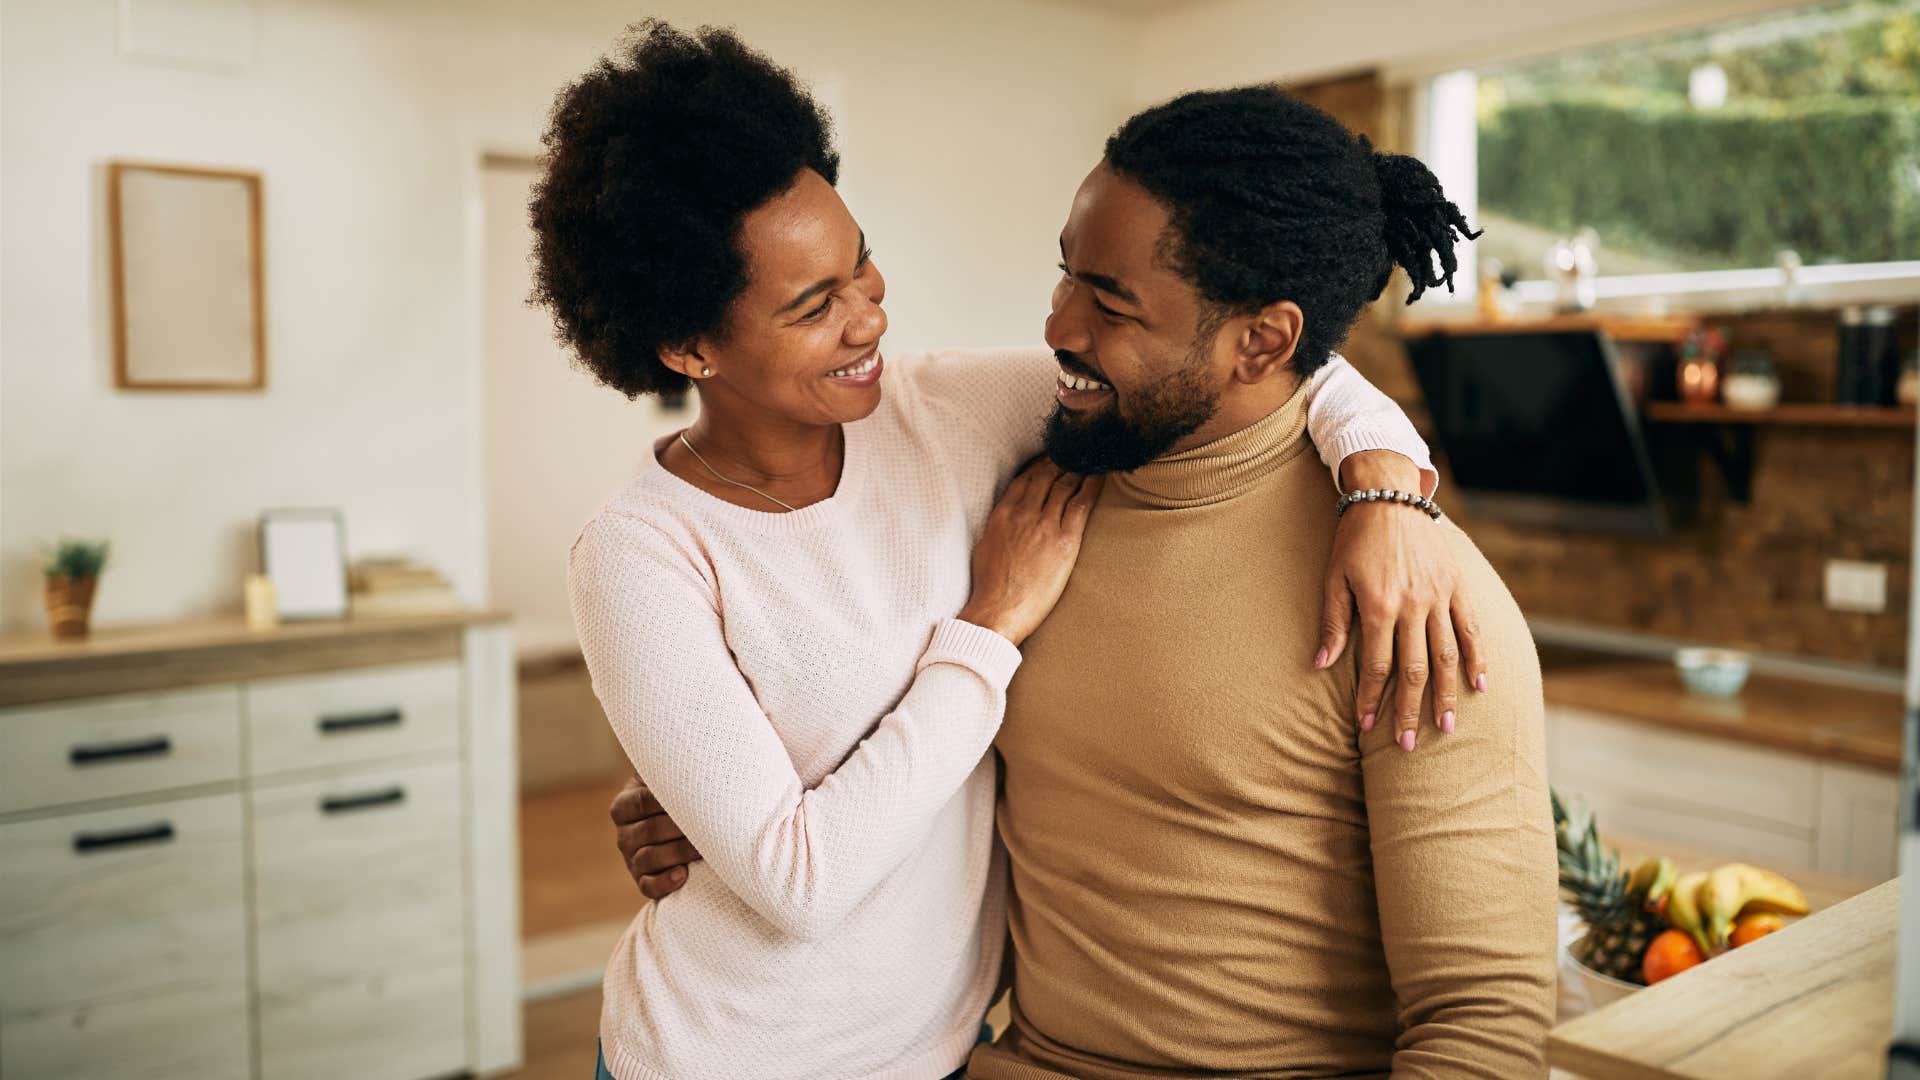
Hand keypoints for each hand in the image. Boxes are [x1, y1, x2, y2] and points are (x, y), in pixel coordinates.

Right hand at [611, 774, 699, 899]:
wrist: (681, 829)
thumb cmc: (680, 798)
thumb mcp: (669, 780)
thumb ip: (674, 769)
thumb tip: (695, 751)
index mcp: (624, 805)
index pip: (642, 801)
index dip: (668, 802)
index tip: (695, 798)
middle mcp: (623, 833)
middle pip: (649, 830)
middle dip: (680, 828)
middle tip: (709, 824)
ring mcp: (631, 859)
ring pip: (649, 858)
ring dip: (679, 853)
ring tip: (703, 848)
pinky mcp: (642, 880)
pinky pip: (648, 886)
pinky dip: (665, 883)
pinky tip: (683, 875)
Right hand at [956, 458, 1103, 646]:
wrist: (997, 611)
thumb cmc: (989, 586)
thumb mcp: (986, 546)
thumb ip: (999, 526)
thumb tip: (1008, 518)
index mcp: (1002, 515)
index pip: (1025, 479)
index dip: (1041, 465)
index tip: (1051, 458)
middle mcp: (1023, 514)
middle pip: (1047, 477)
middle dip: (1062, 462)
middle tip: (1076, 454)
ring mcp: (1044, 526)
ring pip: (1065, 486)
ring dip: (1079, 470)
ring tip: (1090, 461)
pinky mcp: (1064, 542)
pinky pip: (1081, 505)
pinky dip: (1092, 487)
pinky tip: (1100, 477)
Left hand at [1320, 452, 1485, 749]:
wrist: (1389, 496)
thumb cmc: (1354, 539)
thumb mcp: (1333, 578)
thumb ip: (1333, 624)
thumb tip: (1320, 666)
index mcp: (1379, 605)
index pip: (1376, 666)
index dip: (1371, 699)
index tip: (1368, 727)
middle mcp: (1413, 605)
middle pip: (1414, 670)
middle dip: (1409, 710)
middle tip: (1408, 745)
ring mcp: (1439, 596)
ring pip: (1446, 656)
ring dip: (1446, 694)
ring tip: (1446, 728)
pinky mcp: (1457, 586)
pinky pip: (1470, 628)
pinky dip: (1477, 658)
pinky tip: (1479, 686)